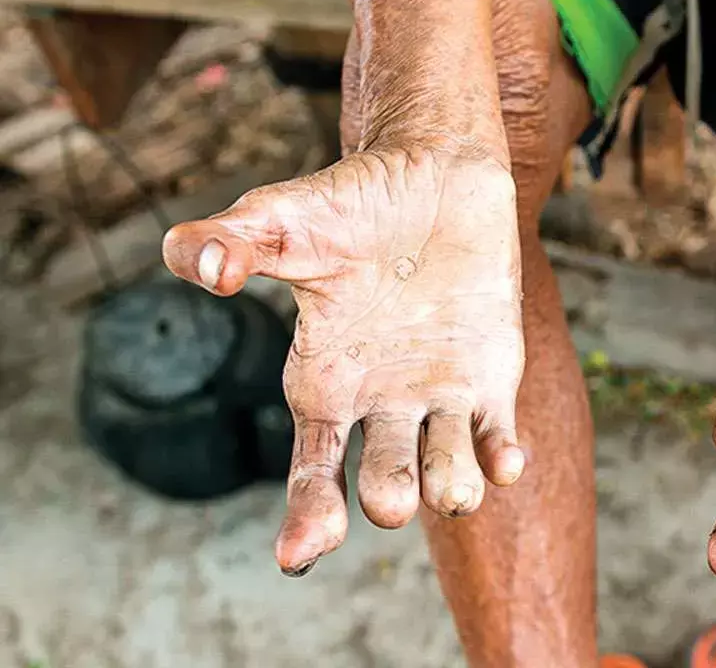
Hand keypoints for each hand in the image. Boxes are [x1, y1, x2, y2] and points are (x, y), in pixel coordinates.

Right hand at [163, 149, 525, 574]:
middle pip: (382, 484)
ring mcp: (438, 396)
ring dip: (451, 489)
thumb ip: (229, 241)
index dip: (306, 513)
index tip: (299, 556)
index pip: (313, 468)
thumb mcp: (280, 217)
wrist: (434, 171)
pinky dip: (502, 458)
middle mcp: (380, 403)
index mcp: (323, 383)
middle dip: (387, 498)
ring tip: (452, 489)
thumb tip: (197, 266)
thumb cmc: (351, 201)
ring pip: (446, 472)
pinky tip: (505, 461)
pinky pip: (497, 437)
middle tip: (390, 497)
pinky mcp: (490, 378)